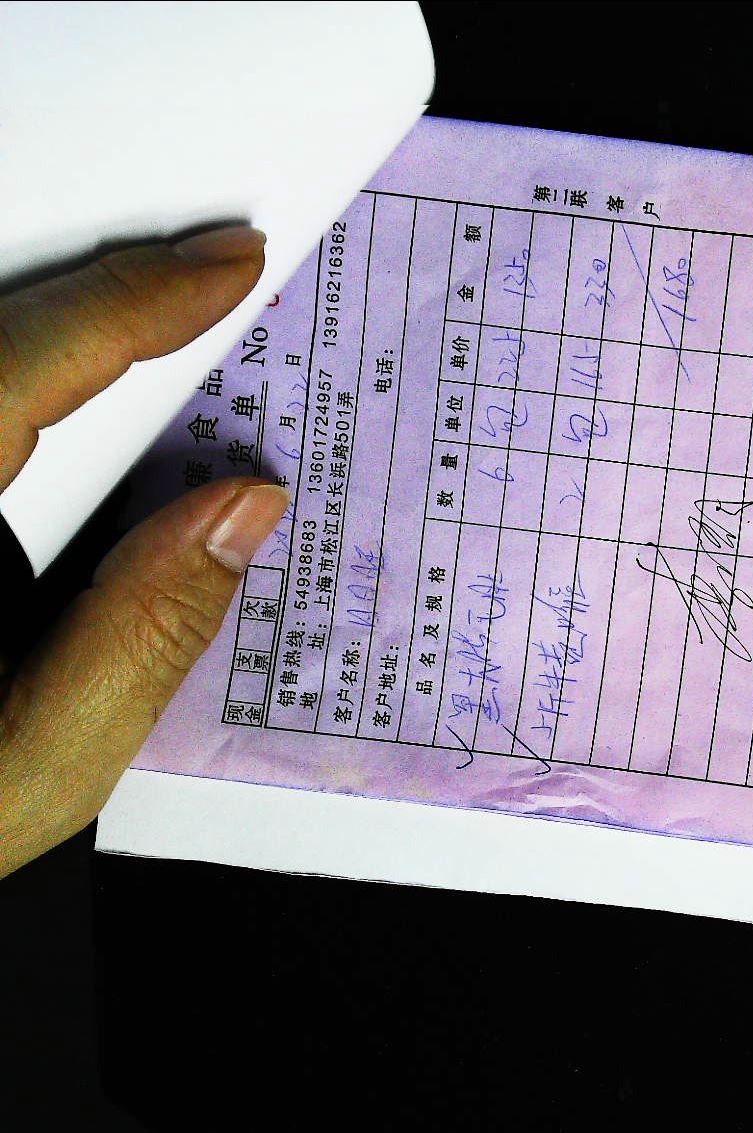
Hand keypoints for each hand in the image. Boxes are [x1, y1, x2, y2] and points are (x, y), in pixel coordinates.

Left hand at [0, 226, 285, 878]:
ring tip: (148, 320)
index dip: (128, 304)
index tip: (223, 263)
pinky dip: (9, 384)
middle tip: (201, 273)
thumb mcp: (36, 764)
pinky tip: (62, 391)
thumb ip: (144, 633)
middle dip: (91, 294)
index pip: (9, 372)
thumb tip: (245, 505)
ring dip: (40, 328)